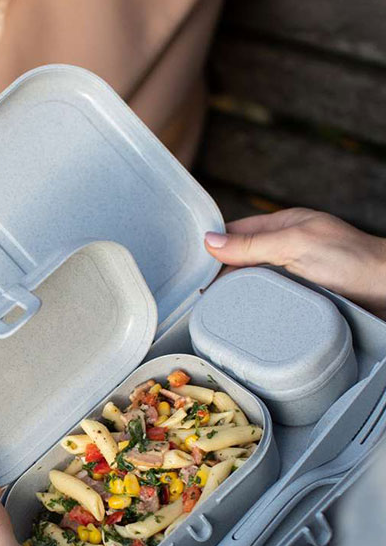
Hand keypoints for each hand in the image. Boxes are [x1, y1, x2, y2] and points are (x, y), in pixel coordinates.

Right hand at [204, 208, 385, 318]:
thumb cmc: (352, 260)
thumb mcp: (294, 244)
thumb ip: (252, 244)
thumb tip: (210, 241)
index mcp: (285, 226)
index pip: (236, 233)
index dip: (214, 248)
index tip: (193, 268)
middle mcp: (287, 248)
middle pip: (241, 260)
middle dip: (221, 275)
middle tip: (200, 297)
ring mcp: (294, 274)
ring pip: (253, 283)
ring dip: (237, 295)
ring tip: (215, 311)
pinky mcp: (300, 298)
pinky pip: (268, 301)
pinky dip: (254, 308)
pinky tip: (244, 319)